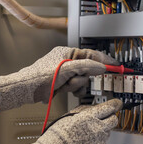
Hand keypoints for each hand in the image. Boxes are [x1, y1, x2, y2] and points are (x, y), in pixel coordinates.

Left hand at [0, 47, 117, 112]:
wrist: (28, 90)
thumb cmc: (41, 76)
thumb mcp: (67, 69)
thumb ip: (86, 66)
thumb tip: (101, 66)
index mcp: (68, 53)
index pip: (91, 55)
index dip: (103, 61)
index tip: (115, 65)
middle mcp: (68, 62)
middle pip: (87, 69)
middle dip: (81, 77)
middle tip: (72, 79)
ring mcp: (66, 73)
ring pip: (82, 80)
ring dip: (75, 85)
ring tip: (64, 85)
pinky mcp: (63, 83)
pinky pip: (76, 87)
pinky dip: (73, 90)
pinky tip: (64, 90)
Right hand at [12, 99, 122, 143]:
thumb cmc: (57, 136)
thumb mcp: (69, 116)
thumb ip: (84, 111)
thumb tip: (94, 108)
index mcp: (90, 117)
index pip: (109, 107)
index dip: (115, 104)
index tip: (118, 104)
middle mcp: (97, 129)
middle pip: (113, 121)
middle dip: (110, 119)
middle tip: (104, 120)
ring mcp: (99, 143)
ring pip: (106, 135)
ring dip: (100, 135)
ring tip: (84, 138)